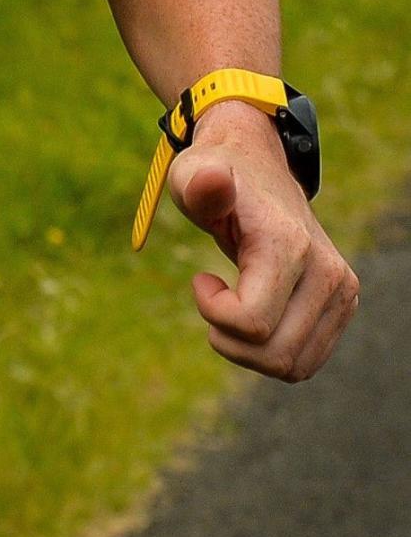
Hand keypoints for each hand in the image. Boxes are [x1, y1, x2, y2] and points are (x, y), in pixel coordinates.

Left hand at [168, 101, 359, 381]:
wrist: (258, 170)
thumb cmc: (216, 176)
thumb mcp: (193, 176)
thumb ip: (199, 184)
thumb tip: (213, 178)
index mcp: (289, 246)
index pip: (252, 322)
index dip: (213, 312)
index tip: (201, 279)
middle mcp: (327, 273)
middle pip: (276, 355)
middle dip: (230, 341)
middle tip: (212, 300)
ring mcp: (341, 292)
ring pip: (294, 366)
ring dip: (249, 351)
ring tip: (231, 309)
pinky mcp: (343, 305)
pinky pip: (306, 361)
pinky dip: (271, 352)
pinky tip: (255, 317)